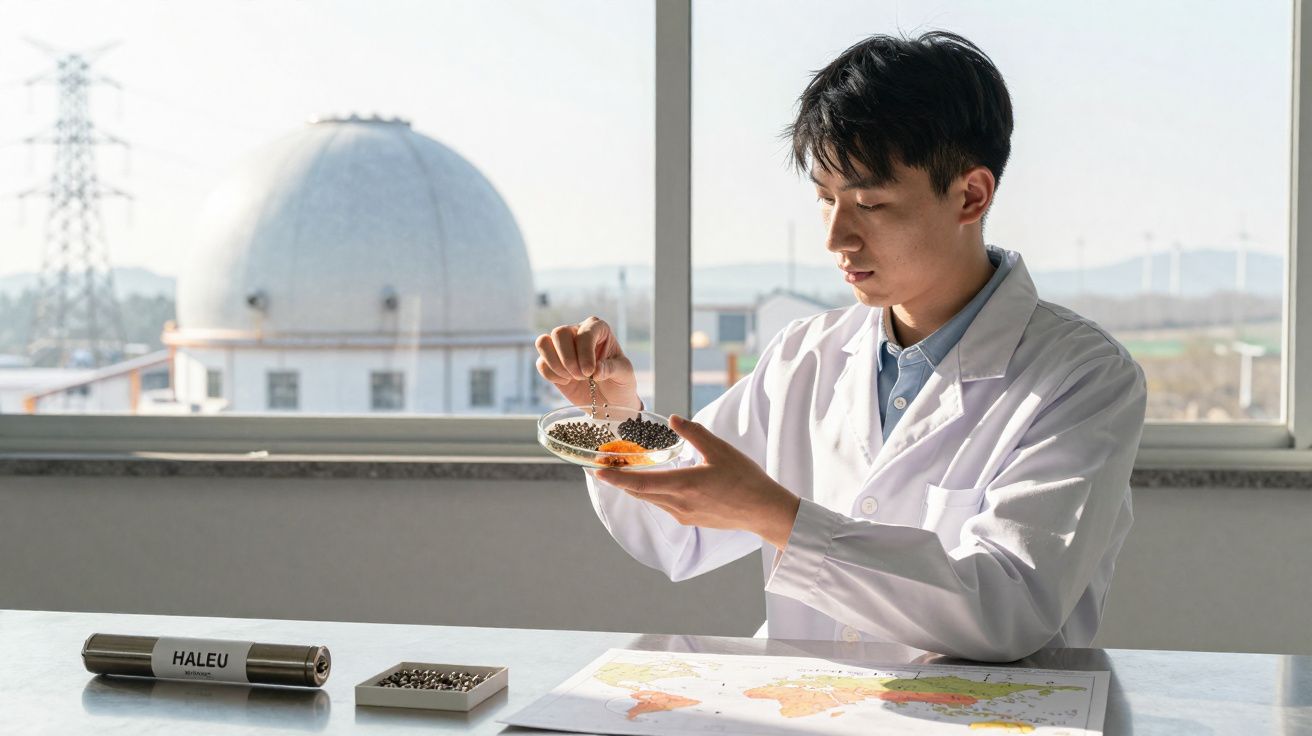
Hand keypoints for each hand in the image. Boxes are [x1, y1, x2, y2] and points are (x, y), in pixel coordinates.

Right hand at [535, 316, 640, 409]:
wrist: (609, 401)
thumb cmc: (619, 382)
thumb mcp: (624, 374)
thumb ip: (612, 368)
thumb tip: (596, 370)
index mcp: (598, 329)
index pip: (584, 332)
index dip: (585, 352)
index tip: (590, 372)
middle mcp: (577, 332)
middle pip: (559, 332)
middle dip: (568, 358)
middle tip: (581, 376)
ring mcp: (562, 347)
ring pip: (543, 342)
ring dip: (556, 364)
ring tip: (572, 378)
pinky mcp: (551, 363)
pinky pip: (541, 363)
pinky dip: (552, 375)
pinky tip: (567, 382)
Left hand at [594, 415, 800, 549]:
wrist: (764, 510)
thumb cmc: (745, 479)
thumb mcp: (719, 449)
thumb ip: (693, 433)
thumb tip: (673, 419)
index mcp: (684, 485)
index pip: (640, 483)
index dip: (616, 478)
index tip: (597, 471)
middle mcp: (679, 504)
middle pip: (640, 493)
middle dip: (620, 481)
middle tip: (605, 466)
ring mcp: (684, 515)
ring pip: (651, 500)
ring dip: (636, 487)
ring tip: (625, 472)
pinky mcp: (691, 520)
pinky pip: (664, 505)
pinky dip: (653, 493)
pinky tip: (655, 482)